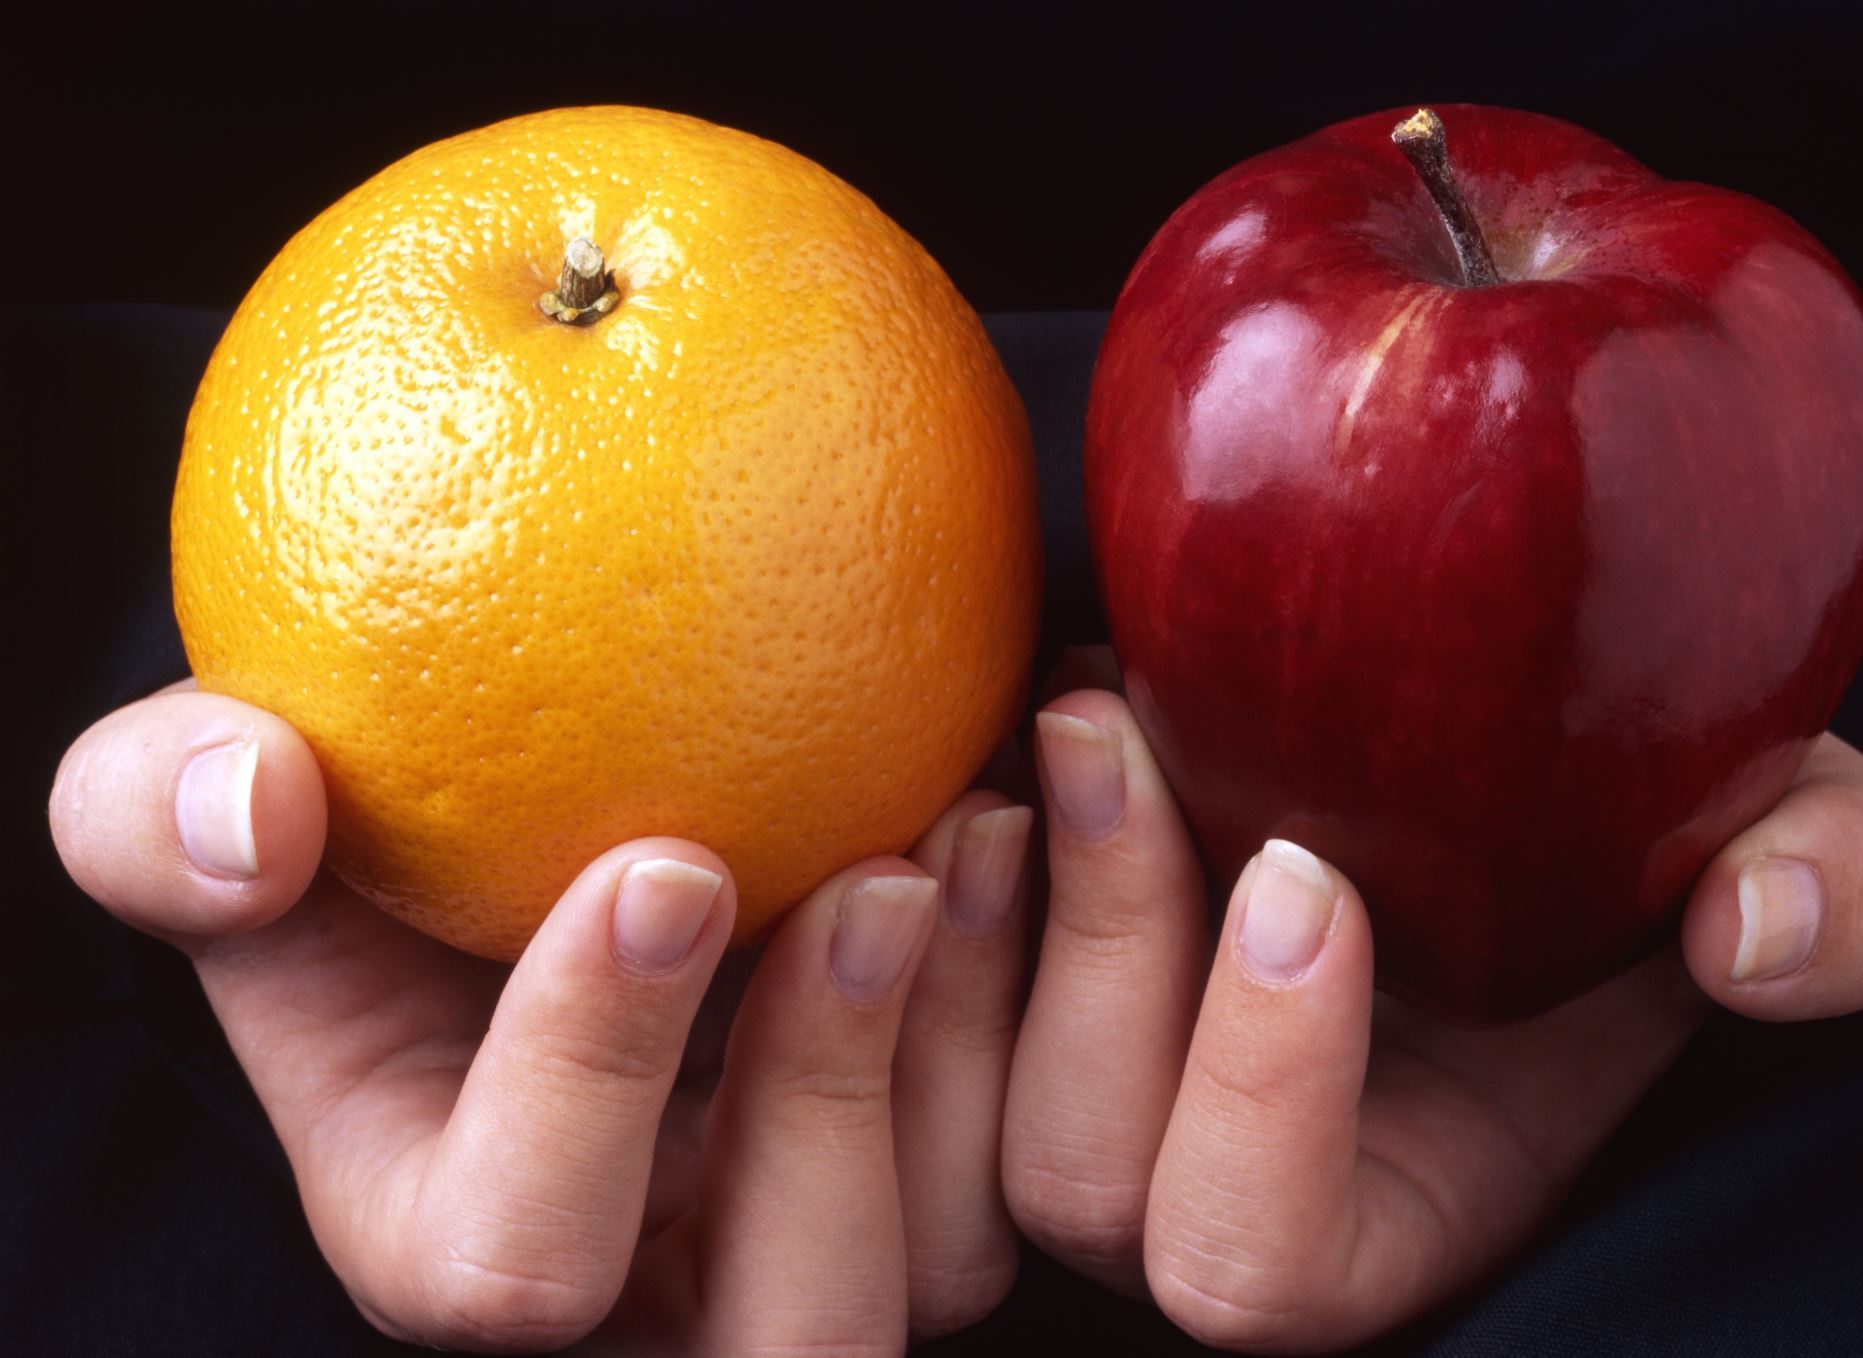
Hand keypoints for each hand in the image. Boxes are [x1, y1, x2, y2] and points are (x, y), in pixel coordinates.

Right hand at [50, 682, 1033, 1352]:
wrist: (526, 805)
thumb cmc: (357, 814)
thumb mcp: (205, 795)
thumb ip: (159, 815)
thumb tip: (246, 809)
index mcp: (462, 1230)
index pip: (517, 1262)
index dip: (592, 1085)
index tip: (662, 862)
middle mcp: (656, 1281)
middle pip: (790, 1325)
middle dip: (835, 1100)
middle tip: (879, 873)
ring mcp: (812, 1228)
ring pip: (951, 1259)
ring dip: (983, 1040)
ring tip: (981, 822)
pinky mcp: (936, 1151)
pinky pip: (1045, 1143)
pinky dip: (1068, 985)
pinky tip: (1056, 800)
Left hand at [1002, 662, 1862, 1352]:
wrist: (1505, 742)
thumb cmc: (1651, 819)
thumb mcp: (1802, 837)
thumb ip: (1845, 900)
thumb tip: (1758, 929)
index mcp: (1382, 1209)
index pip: (1255, 1252)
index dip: (1261, 1095)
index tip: (1315, 870)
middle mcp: (1207, 1180)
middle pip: (1076, 1178)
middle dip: (1099, 957)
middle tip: (1119, 733)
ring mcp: (1091, 1085)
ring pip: (954, 1102)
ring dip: (982, 919)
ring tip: (1055, 724)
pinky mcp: (1006, 987)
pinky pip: (892, 995)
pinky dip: (922, 874)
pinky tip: (980, 729)